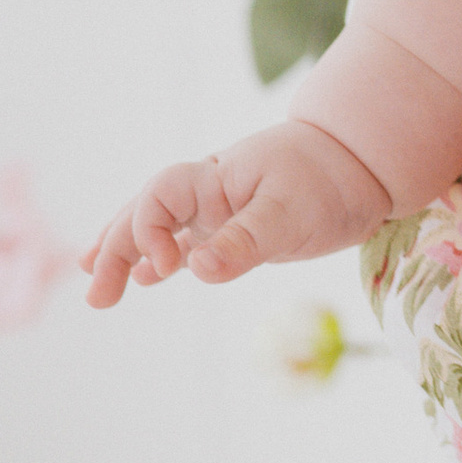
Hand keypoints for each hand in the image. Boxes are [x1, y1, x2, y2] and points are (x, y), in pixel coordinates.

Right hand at [81, 119, 391, 306]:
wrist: (366, 165)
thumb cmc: (329, 179)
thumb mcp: (290, 211)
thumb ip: (245, 240)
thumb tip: (197, 269)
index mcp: (214, 177)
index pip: (158, 198)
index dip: (149, 232)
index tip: (170, 269)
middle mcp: (207, 192)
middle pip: (144, 214)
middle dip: (115, 250)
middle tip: (96, 297)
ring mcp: (218, 210)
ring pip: (157, 229)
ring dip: (125, 254)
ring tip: (95, 283)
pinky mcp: (235, 230)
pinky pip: (185, 243)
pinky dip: (160, 259)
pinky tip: (144, 278)